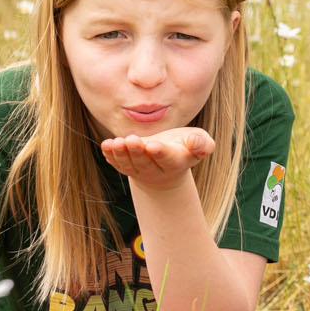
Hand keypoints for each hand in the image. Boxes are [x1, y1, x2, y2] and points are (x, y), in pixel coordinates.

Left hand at [99, 127, 213, 190]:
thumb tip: (195, 143)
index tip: (152, 145)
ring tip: (115, 142)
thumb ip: (203, 144)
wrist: (169, 161)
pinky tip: (107, 145)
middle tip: (131, 139)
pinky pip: (117, 164)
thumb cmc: (187, 147)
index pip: (167, 159)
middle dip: (137, 152)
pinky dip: (110, 155)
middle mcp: (156, 171)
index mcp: (175, 164)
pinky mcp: (127, 168)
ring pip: (128, 165)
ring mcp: (139, 171)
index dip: (160, 152)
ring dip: (121, 154)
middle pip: (144, 163)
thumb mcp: (202, 143)